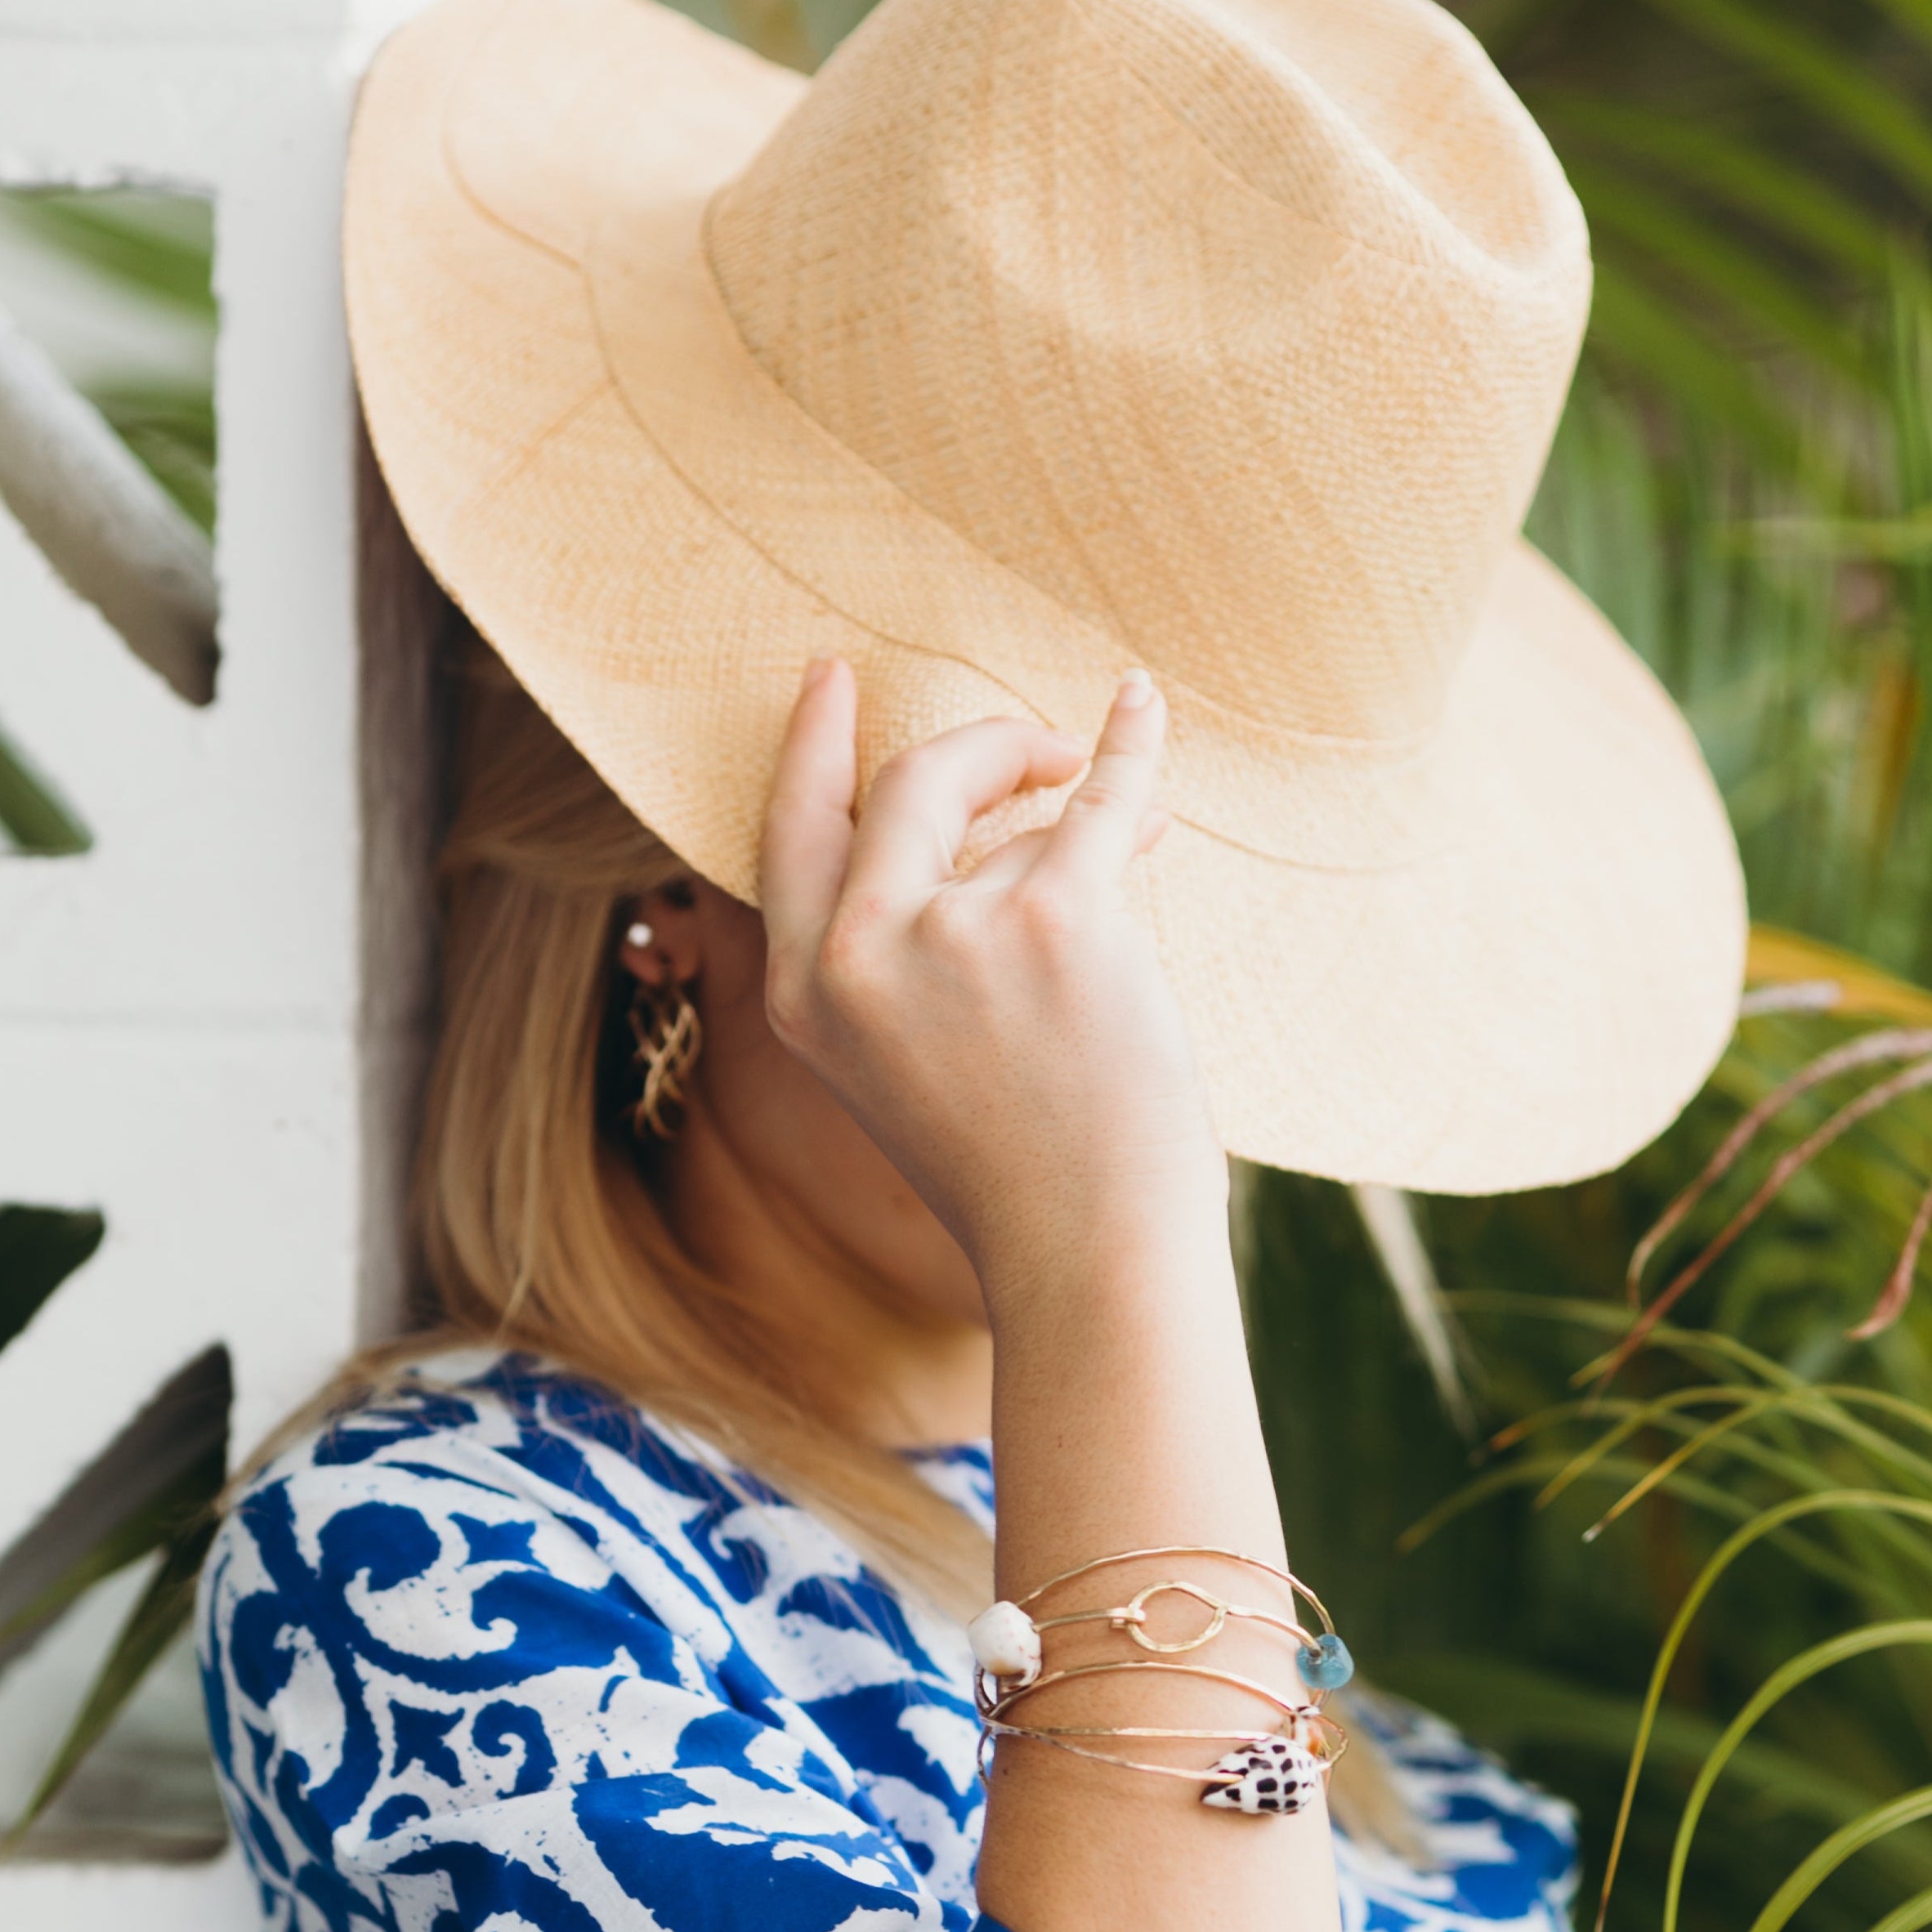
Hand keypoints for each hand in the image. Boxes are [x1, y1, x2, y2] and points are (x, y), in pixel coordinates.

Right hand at [759, 661, 1225, 1295]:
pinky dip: (1130, 748)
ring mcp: (951, 933)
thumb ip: (917, 954)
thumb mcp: (907, 1064)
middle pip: (904, 783)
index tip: (831, 679)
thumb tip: (1020, 812)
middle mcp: (855, 956)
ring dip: (1082, 816)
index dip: (811, 747)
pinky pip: (1102, 800)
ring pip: (1021, 817)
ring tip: (1129, 836)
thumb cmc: (1018, 1172)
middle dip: (975, 746)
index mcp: (803, 995)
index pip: (791, 834)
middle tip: (1030, 742)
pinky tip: (1140, 706)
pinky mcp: (1056, 919)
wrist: (1087, 1253)